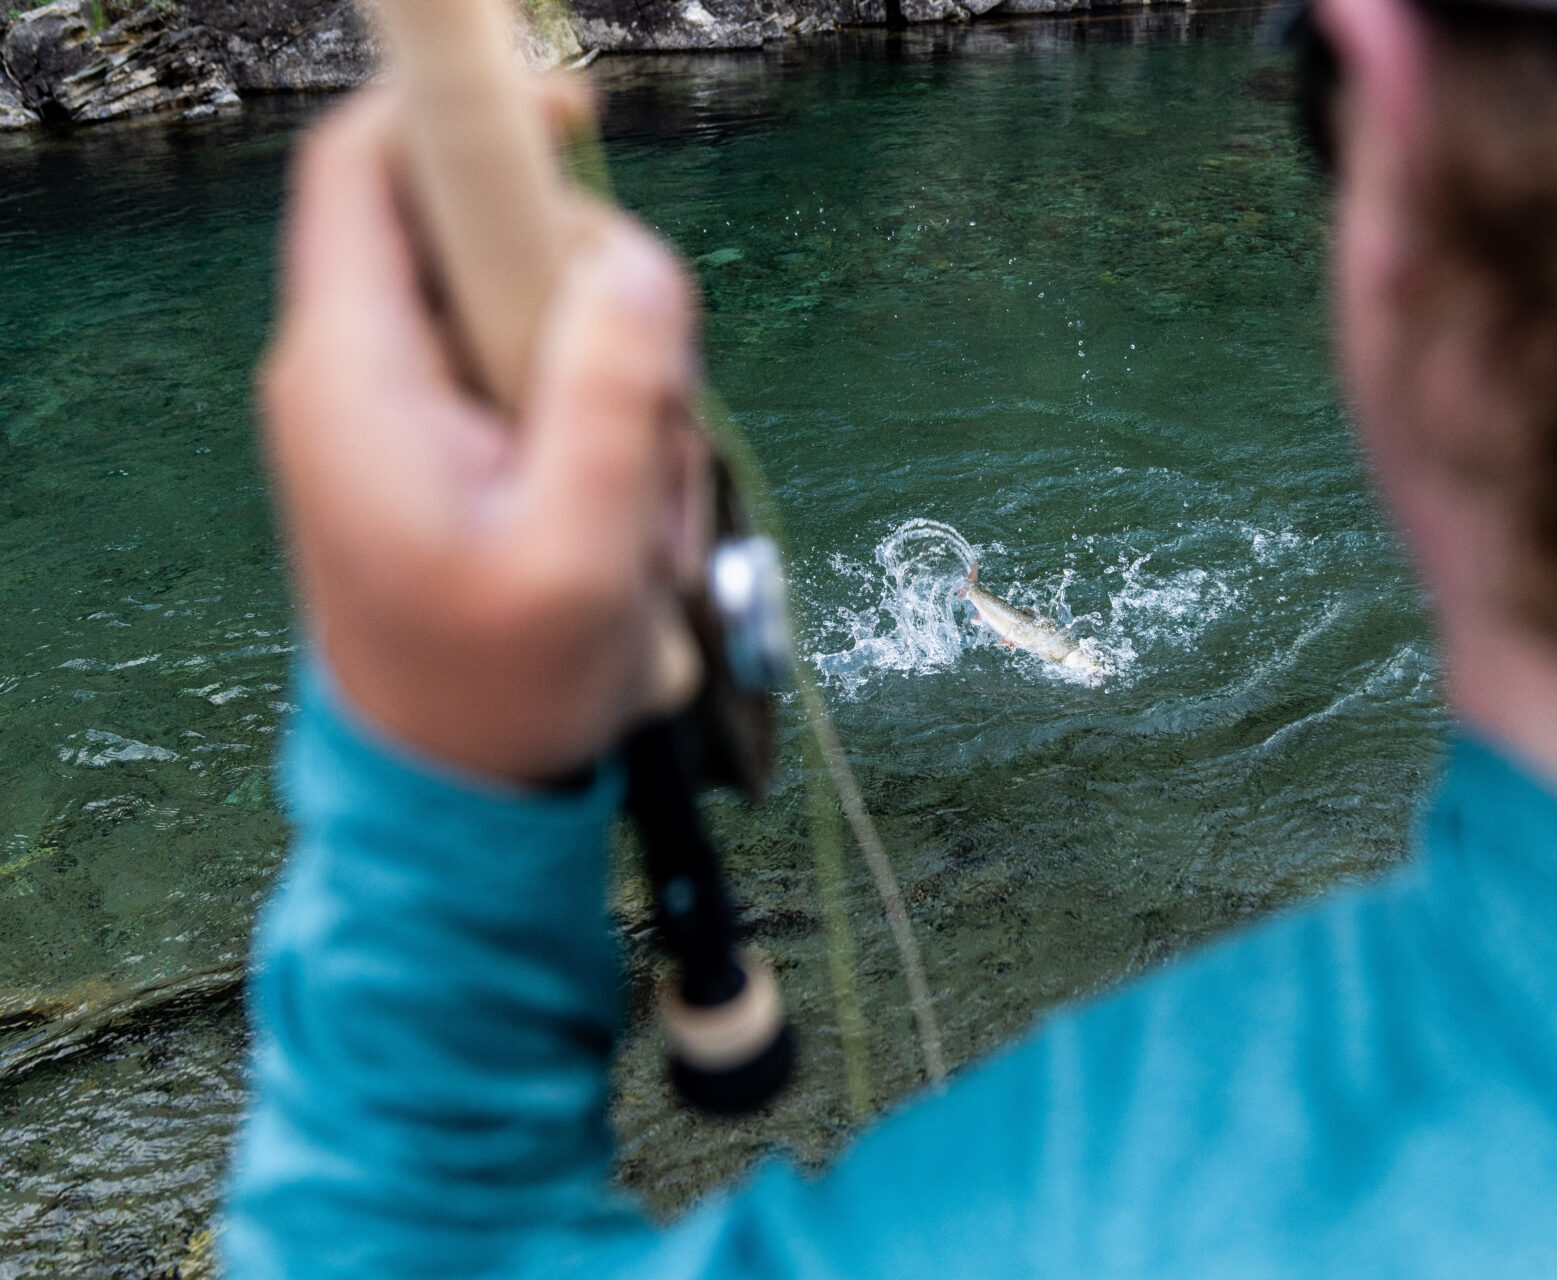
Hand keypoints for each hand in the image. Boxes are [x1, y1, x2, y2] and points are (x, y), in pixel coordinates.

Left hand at [261, 89, 705, 785]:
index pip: (368, 167)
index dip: (463, 110)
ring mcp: (403, 412)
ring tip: (633, 514)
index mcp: (355, 374)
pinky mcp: (444, 449)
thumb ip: (611, 394)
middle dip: (596, 302)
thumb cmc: (502, 691)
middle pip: (486, 237)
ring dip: (616, 392)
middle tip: (649, 417)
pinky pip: (538, 383)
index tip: (572, 114)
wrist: (454, 790)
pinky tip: (620, 528)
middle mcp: (361, 373)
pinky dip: (601, 434)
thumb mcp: (580, 552)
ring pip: (533, 314)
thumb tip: (637, 260)